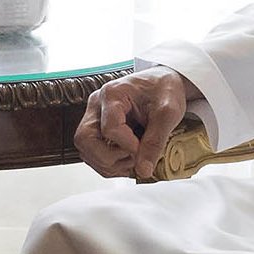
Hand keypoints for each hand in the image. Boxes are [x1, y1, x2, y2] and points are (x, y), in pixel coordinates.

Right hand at [74, 65, 198, 178]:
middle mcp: (97, 105)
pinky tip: (127, 160)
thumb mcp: (168, 113)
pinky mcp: (97, 128)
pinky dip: (109, 164)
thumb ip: (155, 141)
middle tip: (133, 157)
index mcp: (112, 94)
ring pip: (85, 150)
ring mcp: (95, 117)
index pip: (110, 128)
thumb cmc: (164, 90)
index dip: (128, 146)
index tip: (145, 150)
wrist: (162, 83)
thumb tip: (143, 170)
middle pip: (85, 139)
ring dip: (109, 163)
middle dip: (109, 157)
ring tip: (133, 159)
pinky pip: (92, 154)